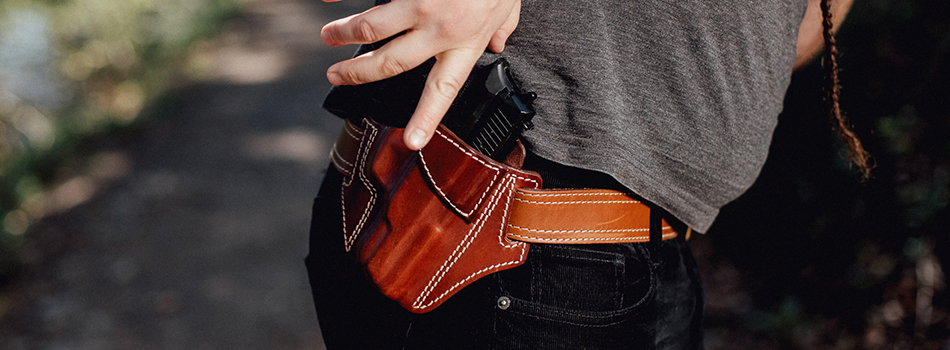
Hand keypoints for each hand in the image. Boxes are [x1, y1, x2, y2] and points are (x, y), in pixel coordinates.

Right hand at [321, 0, 520, 149]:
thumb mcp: (510, 2)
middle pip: (390, 63)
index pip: (443, 90)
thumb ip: (502, 27)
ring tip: (328, 37)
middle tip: (335, 76)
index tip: (412, 141)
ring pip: (371, 27)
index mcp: (465, 41)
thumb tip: (498, 44)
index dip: (427, 117)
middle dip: (357, 73)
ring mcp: (420, 2)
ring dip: (343, 33)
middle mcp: (439, 27)